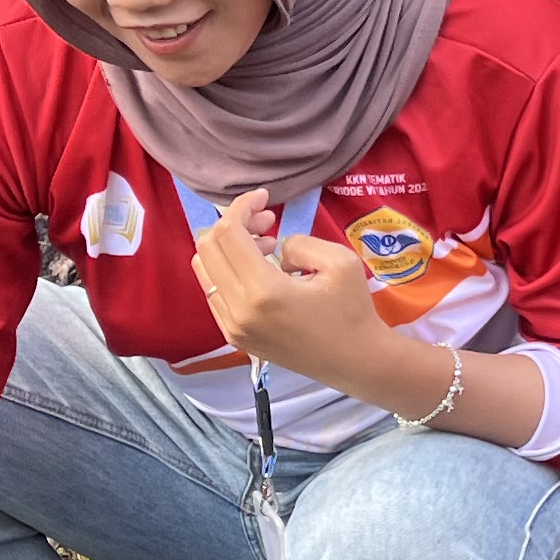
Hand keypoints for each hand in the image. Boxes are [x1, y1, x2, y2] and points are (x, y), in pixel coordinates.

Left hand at [192, 189, 386, 379]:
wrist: (355, 361)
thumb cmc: (352, 311)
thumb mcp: (338, 261)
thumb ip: (298, 242)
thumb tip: (276, 250)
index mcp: (263, 291)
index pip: (228, 233)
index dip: (241, 206)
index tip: (264, 198)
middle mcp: (238, 310)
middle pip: (207, 247)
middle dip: (232, 224)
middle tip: (266, 220)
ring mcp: (232, 327)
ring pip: (204, 269)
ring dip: (227, 248)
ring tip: (265, 245)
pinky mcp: (234, 336)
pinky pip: (213, 291)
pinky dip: (228, 270)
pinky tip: (259, 270)